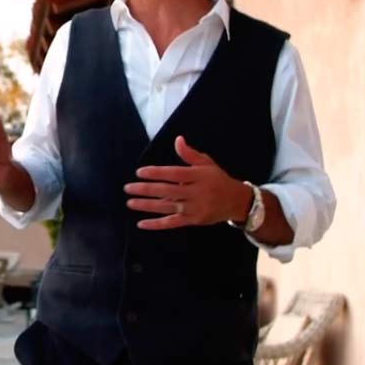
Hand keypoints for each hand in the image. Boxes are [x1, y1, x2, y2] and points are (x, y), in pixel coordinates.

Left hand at [123, 136, 250, 230]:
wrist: (236, 201)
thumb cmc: (218, 179)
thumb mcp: (207, 164)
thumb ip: (190, 154)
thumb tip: (178, 140)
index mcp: (198, 176)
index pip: (174, 174)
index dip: (156, 173)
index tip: (140, 172)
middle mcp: (196, 192)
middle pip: (167, 191)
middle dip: (146, 189)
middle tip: (128, 188)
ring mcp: (193, 208)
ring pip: (166, 207)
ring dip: (146, 205)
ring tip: (130, 202)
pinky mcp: (192, 221)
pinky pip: (171, 223)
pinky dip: (156, 224)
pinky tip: (141, 223)